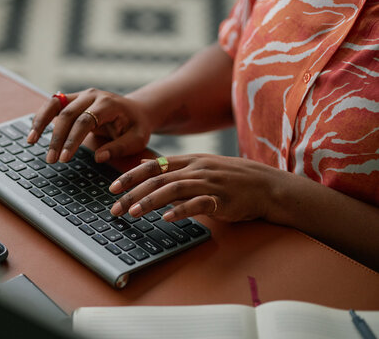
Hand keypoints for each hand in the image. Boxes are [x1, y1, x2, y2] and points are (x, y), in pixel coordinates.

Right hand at [27, 88, 152, 162]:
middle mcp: (92, 95)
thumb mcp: (137, 139)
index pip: (86, 120)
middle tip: (51, 160)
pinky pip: (53, 106)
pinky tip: (33, 133)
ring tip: (31, 142)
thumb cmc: (137, 127)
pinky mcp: (72, 99)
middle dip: (57, 138)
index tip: (65, 158)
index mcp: (108, 103)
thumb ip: (119, 147)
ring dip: (41, 124)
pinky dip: (41, 118)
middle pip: (67, 114)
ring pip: (55, 105)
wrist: (136, 111)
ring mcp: (80, 95)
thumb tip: (99, 157)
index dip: (73, 139)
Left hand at [108, 154, 281, 222]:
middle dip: (132, 193)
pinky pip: (198, 204)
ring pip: (174, 189)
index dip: (130, 175)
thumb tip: (145, 167)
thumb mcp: (200, 167)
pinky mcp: (221, 199)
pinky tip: (166, 218)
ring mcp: (209, 183)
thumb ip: (174, 168)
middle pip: (158, 179)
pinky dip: (181, 211)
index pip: (153, 165)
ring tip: (133, 213)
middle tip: (115, 208)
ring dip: (150, 201)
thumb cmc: (230, 178)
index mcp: (189, 160)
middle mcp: (196, 169)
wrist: (265, 185)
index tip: (112, 187)